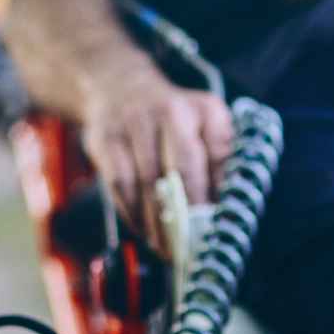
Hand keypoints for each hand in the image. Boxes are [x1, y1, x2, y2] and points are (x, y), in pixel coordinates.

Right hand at [80, 63, 232, 254]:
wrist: (117, 85)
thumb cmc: (171, 117)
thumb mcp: (204, 123)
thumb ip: (219, 159)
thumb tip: (227, 210)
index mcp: (205, 108)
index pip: (220, 153)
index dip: (221, 192)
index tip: (221, 224)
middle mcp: (170, 110)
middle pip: (183, 168)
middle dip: (189, 213)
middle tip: (194, 245)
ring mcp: (134, 123)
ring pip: (148, 182)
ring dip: (159, 222)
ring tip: (168, 248)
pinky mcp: (105, 139)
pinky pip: (120, 185)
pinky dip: (133, 213)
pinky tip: (144, 231)